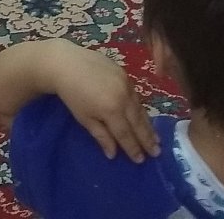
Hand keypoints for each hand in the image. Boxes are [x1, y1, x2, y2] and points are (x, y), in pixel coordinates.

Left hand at [44, 42, 159, 163]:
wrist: (66, 63)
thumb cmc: (72, 94)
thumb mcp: (84, 118)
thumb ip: (101, 136)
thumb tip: (113, 154)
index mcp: (111, 110)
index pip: (125, 134)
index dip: (133, 148)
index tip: (141, 160)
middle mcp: (123, 97)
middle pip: (137, 123)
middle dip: (147, 139)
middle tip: (157, 152)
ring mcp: (126, 84)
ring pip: (139, 109)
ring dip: (148, 125)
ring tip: (156, 138)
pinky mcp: (125, 74)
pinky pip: (135, 95)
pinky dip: (141, 108)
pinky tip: (144, 116)